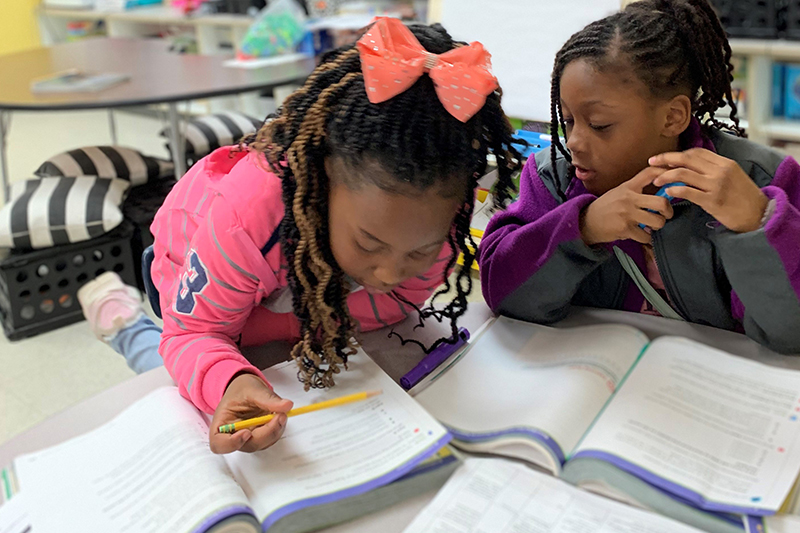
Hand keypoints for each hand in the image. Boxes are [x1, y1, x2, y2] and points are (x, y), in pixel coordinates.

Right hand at [209, 373, 292, 453]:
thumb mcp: (252, 389)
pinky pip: (270, 438)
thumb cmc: (241, 389)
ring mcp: (248, 437)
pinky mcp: (260, 435)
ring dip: (274, 430)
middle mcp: (233, 435)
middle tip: (278, 416)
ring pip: (262, 444)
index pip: (219, 444)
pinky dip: (278, 428)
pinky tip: (279, 415)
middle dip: (266, 433)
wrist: (246, 387)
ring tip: (280, 412)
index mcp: (221, 424)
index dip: (232, 443)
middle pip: (247, 445)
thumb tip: (286, 405)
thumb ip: (268, 398)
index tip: (246, 432)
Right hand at [580, 167, 674, 244]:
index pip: (650, 173)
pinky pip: (646, 236)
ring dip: (658, 225)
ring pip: (657, 221)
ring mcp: (627, 214)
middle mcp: (629, 198)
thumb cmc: (606, 207)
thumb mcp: (620, 191)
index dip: (665, 173)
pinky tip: (642, 235)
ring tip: (652, 225)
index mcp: (629, 187)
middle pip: (662, 202)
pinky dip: (647, 238)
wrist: (587, 221)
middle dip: (668, 211)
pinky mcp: (625, 229)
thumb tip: (661, 188)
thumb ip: (638, 188)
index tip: (672, 180)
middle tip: (666, 214)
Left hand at [650, 148, 768, 232]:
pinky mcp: (712, 200)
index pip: (696, 152)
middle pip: (687, 159)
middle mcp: (720, 171)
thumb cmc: (744, 198)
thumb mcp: (733, 177)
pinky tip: (667, 192)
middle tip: (651, 162)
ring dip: (666, 175)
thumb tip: (692, 168)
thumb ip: (714, 170)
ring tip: (656, 180)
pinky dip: (674, 190)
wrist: (759, 215)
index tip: (664, 158)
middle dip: (666, 159)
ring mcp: (716, 185)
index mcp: (725, 163)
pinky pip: (688, 192)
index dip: (678, 154)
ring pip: (684, 174)